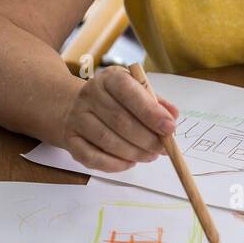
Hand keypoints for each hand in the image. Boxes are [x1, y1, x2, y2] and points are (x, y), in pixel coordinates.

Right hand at [60, 65, 179, 171]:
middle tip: (163, 148)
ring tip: (151, 156)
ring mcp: (77, 118)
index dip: (151, 112)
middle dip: (146, 138)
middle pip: (119, 120)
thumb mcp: (135, 90)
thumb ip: (155, 102)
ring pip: (106, 140)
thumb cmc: (114, 99)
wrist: (71, 104)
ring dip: (134, 152)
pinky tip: (129, 162)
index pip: (129, 92)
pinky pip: (91, 157)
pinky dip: (114, 164)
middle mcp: (89, 96)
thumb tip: (173, 115)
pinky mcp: (70, 140)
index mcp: (109, 79)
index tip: (170, 128)